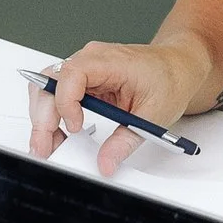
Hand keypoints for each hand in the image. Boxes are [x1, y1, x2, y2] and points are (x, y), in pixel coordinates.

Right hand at [29, 38, 209, 175]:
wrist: (179, 66)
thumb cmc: (170, 78)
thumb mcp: (154, 115)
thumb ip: (126, 140)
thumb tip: (106, 162)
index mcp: (109, 61)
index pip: (71, 74)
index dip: (66, 101)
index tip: (74, 127)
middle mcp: (90, 60)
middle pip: (50, 81)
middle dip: (43, 117)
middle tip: (44, 147)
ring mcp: (85, 69)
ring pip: (48, 88)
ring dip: (44, 117)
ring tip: (49, 145)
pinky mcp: (84, 80)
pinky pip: (58, 94)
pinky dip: (53, 116)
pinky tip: (58, 136)